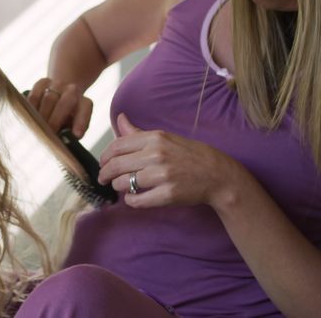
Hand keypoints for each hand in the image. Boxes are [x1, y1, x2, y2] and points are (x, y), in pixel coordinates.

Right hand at [26, 78, 93, 137]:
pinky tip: (29, 117)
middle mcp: (73, 90)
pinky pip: (35, 94)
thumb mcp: (73, 126)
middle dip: (55, 121)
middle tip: (47, 134)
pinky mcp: (43, 82)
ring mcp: (57, 84)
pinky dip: (31, 107)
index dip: (81, 122)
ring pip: (48, 98)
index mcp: (84, 103)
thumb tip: (63, 139)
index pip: (85, 110)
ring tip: (37, 128)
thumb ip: (71, 133)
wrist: (60, 94)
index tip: (76, 135)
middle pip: (64, 103)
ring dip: (42, 115)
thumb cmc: (67, 117)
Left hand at [98, 114, 249, 208]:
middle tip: (104, 179)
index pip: (117, 146)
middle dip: (105, 174)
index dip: (105, 157)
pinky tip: (133, 198)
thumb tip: (120, 118)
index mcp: (155, 138)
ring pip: (123, 183)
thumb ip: (138, 133)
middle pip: (116, 165)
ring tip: (122, 187)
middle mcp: (156, 154)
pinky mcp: (167, 194)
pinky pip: (137, 200)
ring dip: (118, 187)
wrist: (217, 174)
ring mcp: (162, 175)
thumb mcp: (165, 138)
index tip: (103, 164)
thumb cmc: (189, 155)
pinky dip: (130, 201)